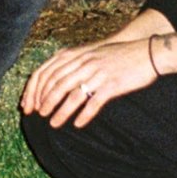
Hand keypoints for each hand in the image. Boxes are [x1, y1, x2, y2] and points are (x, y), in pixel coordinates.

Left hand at [21, 37, 160, 128]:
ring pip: (73, 94)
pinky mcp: (113, 84)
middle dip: (44, 101)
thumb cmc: (118, 55)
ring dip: (61, 111)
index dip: (35, 89)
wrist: (147, 53)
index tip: (29, 104)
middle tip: (38, 115)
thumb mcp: (92, 54)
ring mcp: (99, 73)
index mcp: (77, 55)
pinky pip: (95, 101)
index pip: (47, 71)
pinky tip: (78, 124)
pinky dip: (85, 114)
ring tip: (53, 123)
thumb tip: (54, 80)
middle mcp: (85, 63)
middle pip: (57, 84)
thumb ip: (74, 63)